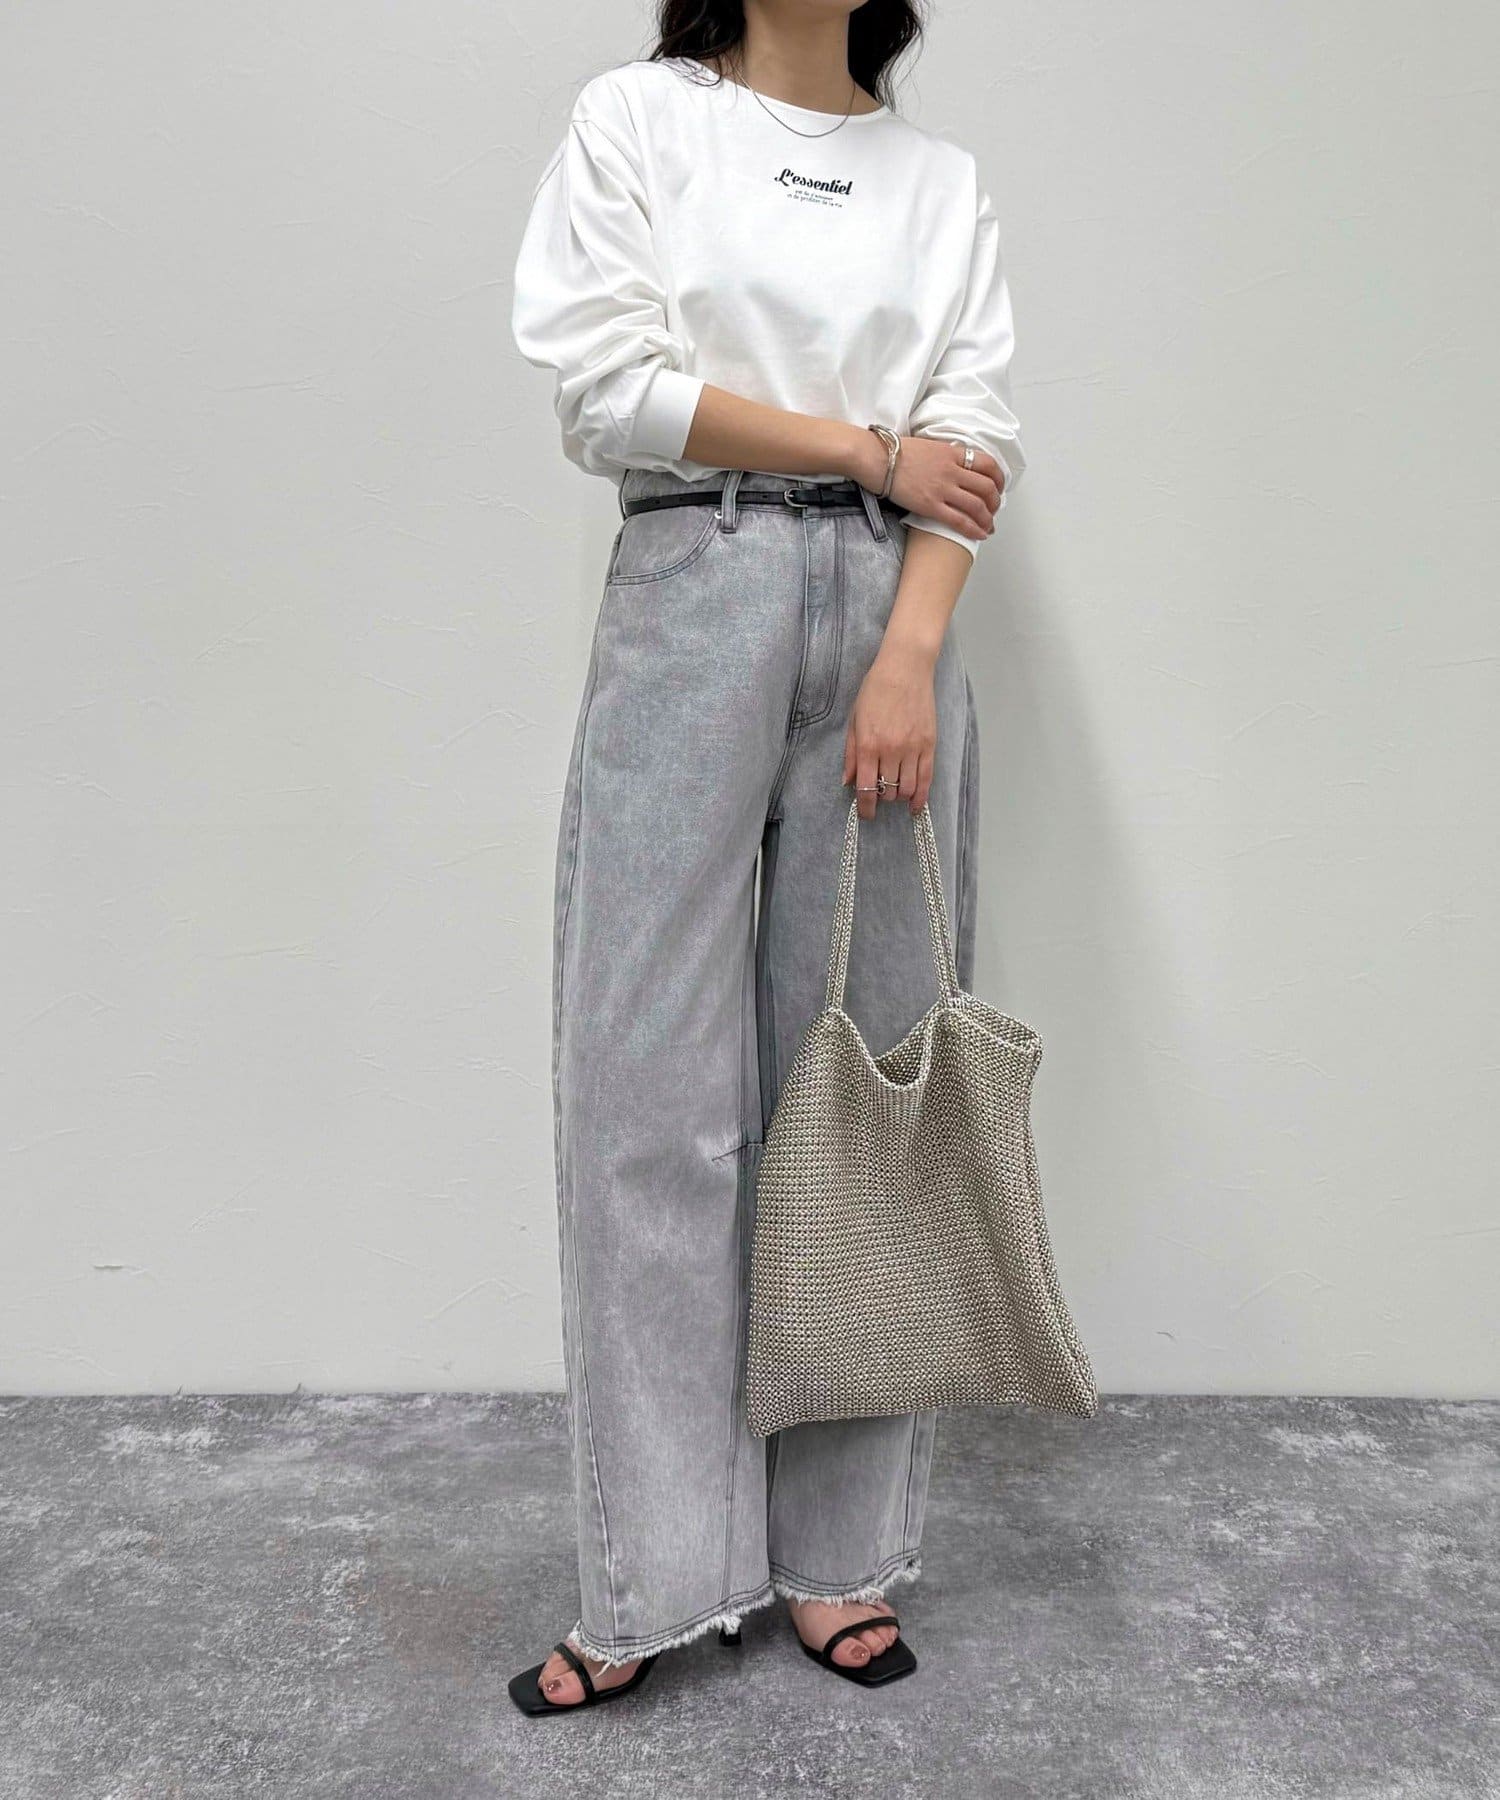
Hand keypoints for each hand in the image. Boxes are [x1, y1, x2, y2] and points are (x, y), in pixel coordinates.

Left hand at [843, 642, 938, 820]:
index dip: (865, 807)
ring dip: (899, 796)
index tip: (866, 814)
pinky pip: (927, 779)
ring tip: (895, 792)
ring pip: (907, 788)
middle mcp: (891, 750)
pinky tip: (916, 805)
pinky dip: (921, 796)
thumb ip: (851, 754)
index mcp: (868, 745)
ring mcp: (913, 748)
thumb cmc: (875, 690)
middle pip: (887, 791)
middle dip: (881, 798)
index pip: (866, 788)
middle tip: (878, 793)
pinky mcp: (929, 744)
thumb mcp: (855, 720)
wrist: (905, 668)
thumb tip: (848, 782)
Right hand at [888, 436, 1003, 540]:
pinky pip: (960, 521)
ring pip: (977, 506)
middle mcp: (951, 470)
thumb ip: (945, 455)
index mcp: (951, 453)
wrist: (876, 458)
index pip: (986, 463)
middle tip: (994, 509)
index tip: (998, 486)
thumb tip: (954, 463)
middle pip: (986, 487)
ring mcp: (942, 489)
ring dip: (988, 519)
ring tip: (988, 526)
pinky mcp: (931, 506)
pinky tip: (979, 534)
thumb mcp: (928, 446)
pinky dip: (973, 529)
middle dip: (995, 501)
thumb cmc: (894, 452)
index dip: (998, 477)